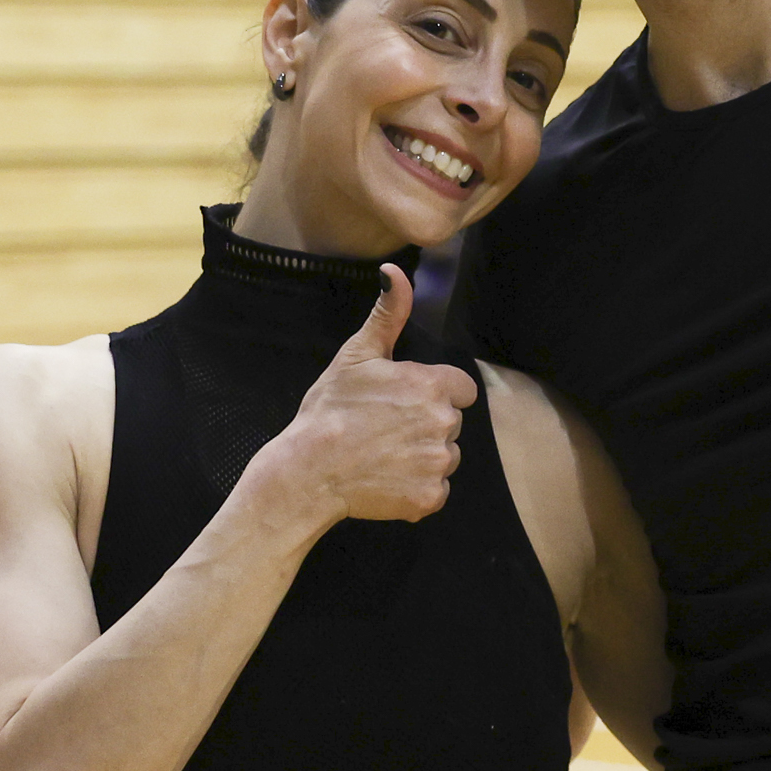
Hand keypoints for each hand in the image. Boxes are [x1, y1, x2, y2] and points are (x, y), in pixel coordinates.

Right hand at [262, 266, 476, 527]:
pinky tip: (387, 478)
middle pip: (452, 423)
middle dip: (427, 424)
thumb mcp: (357, 354)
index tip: (404, 400)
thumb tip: (394, 272)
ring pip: (445, 456)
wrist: (308, 470)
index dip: (434, 392)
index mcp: (433, 386)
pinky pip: (436, 491)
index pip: (461, 389)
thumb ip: (387, 315)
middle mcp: (444, 424)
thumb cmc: (330, 409)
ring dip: (424, 456)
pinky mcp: (429, 498)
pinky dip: (417, 488)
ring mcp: (438, 463)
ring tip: (384, 454)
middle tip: (386, 428)